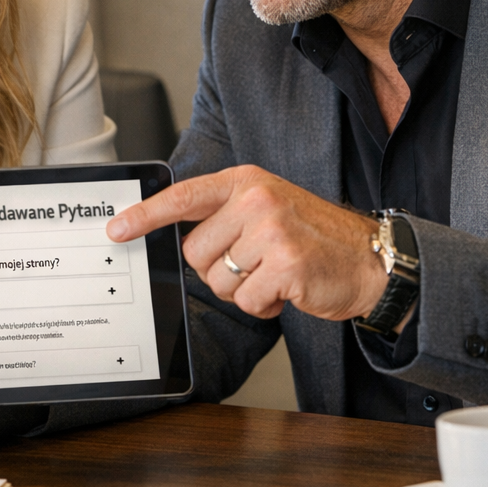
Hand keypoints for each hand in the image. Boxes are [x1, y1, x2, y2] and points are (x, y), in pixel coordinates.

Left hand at [106, 165, 387, 322]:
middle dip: (219, 269)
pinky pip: (248, 300)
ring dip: (243, 289)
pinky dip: (265, 305)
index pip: (183, 197)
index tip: (117, 229)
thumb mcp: (267, 206)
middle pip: (195, 253)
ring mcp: (271, 230)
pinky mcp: (286, 264)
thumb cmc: (313, 235)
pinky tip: (288, 288)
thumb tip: (178, 238)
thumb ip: (225, 214)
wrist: (371, 257)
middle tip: (256, 262)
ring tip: (275, 272)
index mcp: (245, 181)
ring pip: (218, 280)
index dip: (145, 216)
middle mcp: (255, 199)